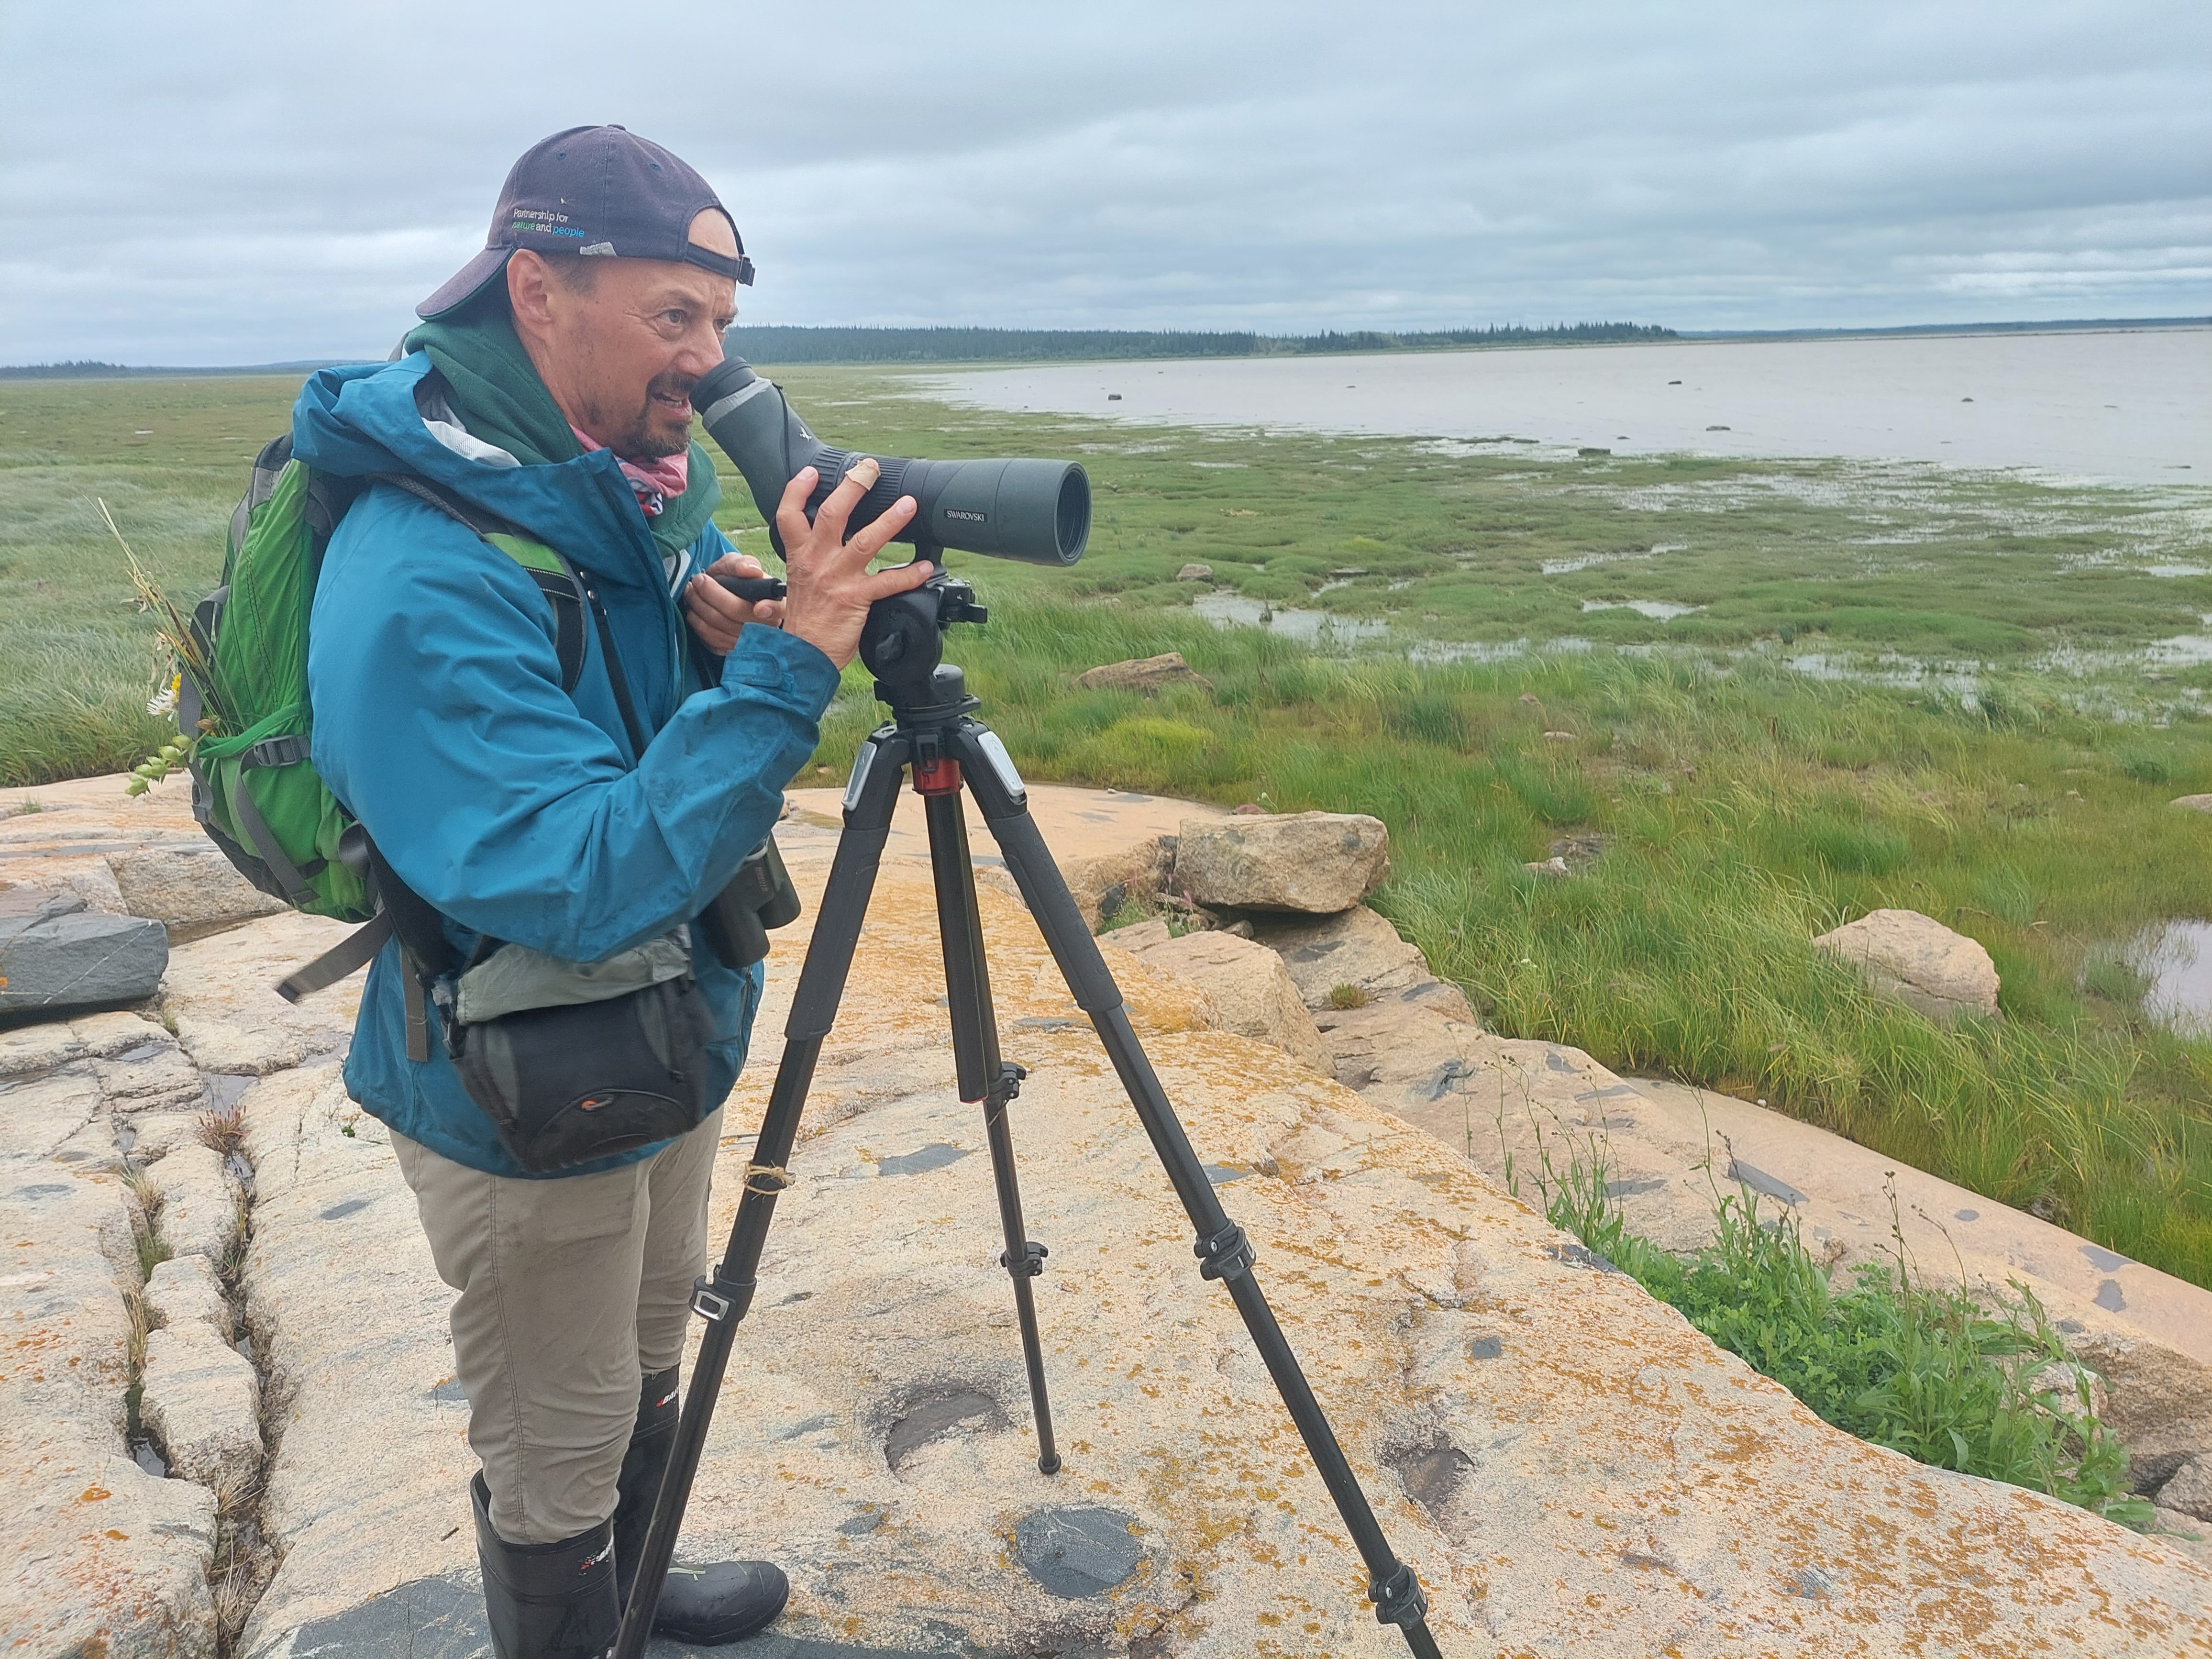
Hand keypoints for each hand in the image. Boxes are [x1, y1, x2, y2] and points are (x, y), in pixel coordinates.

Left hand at [684, 550, 780, 654]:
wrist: (723, 596)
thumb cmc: (735, 581)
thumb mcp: (739, 565)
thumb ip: (743, 564)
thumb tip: (750, 570)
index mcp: (777, 604)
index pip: (779, 610)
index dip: (772, 610)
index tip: (759, 608)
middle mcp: (766, 628)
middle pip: (739, 614)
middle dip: (713, 595)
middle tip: (698, 580)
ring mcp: (749, 643)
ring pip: (721, 628)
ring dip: (700, 607)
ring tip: (691, 591)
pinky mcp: (732, 651)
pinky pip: (712, 641)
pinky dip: (698, 624)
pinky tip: (694, 611)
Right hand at [775, 459, 931, 669]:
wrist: (802, 656)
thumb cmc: (804, 622)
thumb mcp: (799, 583)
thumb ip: (812, 560)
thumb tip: (830, 543)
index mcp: (800, 556)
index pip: (789, 515)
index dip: (798, 489)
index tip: (813, 472)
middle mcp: (816, 561)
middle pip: (832, 514)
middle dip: (853, 487)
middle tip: (870, 470)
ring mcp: (837, 578)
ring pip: (865, 541)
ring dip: (890, 521)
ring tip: (908, 505)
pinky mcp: (856, 598)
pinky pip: (888, 582)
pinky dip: (909, 574)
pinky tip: (925, 567)